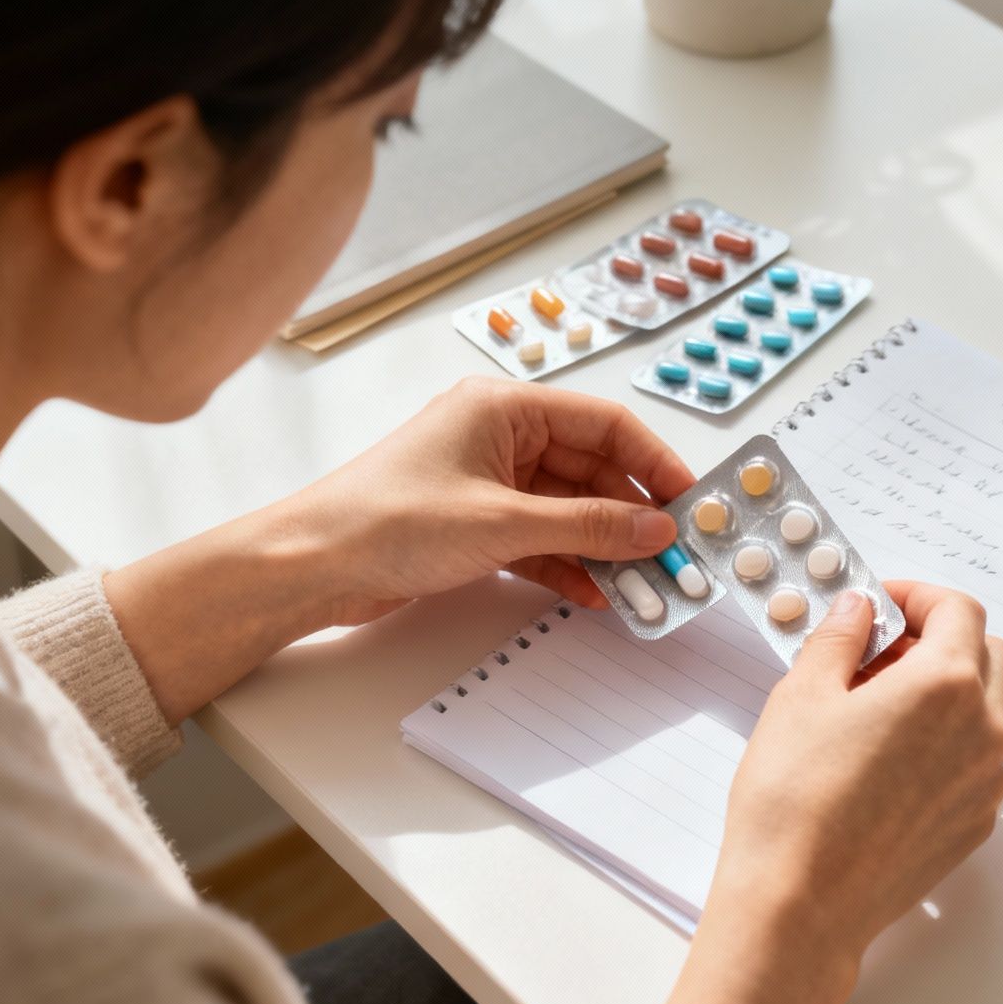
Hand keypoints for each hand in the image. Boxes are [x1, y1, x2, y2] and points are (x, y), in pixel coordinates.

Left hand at [279, 376, 696, 624]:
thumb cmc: (388, 521)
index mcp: (504, 408)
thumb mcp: (504, 523)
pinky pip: (541, 540)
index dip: (653, 462)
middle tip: (672, 557)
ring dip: (605, 547)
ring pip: (568, 510)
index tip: (690, 501)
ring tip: (643, 586)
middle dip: (632, 516)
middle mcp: (499, 437)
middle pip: (591, 470)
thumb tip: (655, 528)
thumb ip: (588, 525)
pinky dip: (569, 565)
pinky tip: (596, 595)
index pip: (604, 424)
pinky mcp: (475, 524)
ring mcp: (488, 483)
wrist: (312, 565)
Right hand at [653, 581, 1002, 1003]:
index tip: (880, 606)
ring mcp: (985, 782)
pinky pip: (975, 760)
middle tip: (879, 651)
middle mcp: (983, 730)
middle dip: (939, 638)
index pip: (958, 610)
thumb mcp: (802, 695)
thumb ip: (840, 638)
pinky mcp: (974, 823)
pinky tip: (886, 758)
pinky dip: (946, 740)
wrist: (802, 904)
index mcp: (947, 685)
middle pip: (987, 653)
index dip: (917, 596)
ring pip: (987, 709)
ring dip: (946, 689)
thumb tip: (859, 611)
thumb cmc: (794, 800)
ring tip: (875, 706)